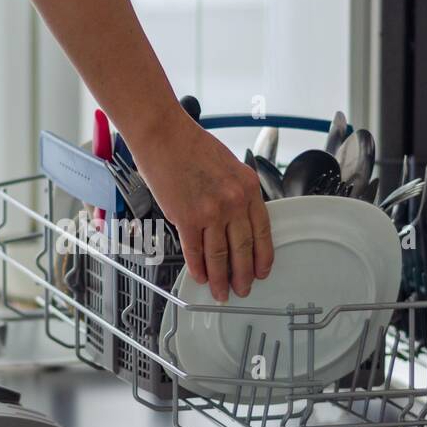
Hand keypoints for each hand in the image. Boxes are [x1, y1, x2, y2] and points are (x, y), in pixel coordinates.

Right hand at [132, 110, 273, 301]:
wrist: (164, 135)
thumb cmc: (191, 145)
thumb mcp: (230, 167)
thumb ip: (237, 194)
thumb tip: (238, 222)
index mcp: (248, 188)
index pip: (262, 232)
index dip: (262, 257)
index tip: (261, 271)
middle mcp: (233, 202)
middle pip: (242, 250)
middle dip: (243, 275)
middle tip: (243, 288)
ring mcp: (210, 211)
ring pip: (219, 256)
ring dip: (220, 278)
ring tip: (220, 291)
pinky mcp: (186, 218)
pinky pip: (194, 251)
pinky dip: (198, 267)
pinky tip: (200, 276)